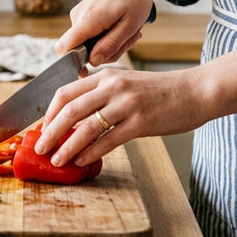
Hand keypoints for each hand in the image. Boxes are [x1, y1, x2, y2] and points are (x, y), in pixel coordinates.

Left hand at [34, 67, 205, 166]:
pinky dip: (91, 152)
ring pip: (86, 127)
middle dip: (50, 131)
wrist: (196, 91)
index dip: (49, 112)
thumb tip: (78, 117)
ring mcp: (127, 104)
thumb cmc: (162, 91)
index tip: (42, 127)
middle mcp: (113, 87)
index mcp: (106, 76)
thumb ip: (104, 94)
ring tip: (57, 159)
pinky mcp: (141, 122)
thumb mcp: (128, 84)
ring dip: (67, 146)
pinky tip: (81, 160)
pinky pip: (108, 140)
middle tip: (40, 147)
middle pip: (70, 109)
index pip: (66, 91)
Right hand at [55, 0, 192, 65]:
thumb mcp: (130, 25)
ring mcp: (79, 14)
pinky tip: (120, 25)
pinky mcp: (83, 13)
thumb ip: (110, 45)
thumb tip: (92, 62)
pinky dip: (106, 34)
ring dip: (108, 43)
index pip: (64, 48)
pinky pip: (90, 33)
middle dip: (104, 52)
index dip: (70, 64)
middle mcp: (78, 16)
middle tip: (129, 41)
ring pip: (87, 42)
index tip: (85, 73)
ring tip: (129, 30)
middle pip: (80, 49)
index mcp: (88, 19)